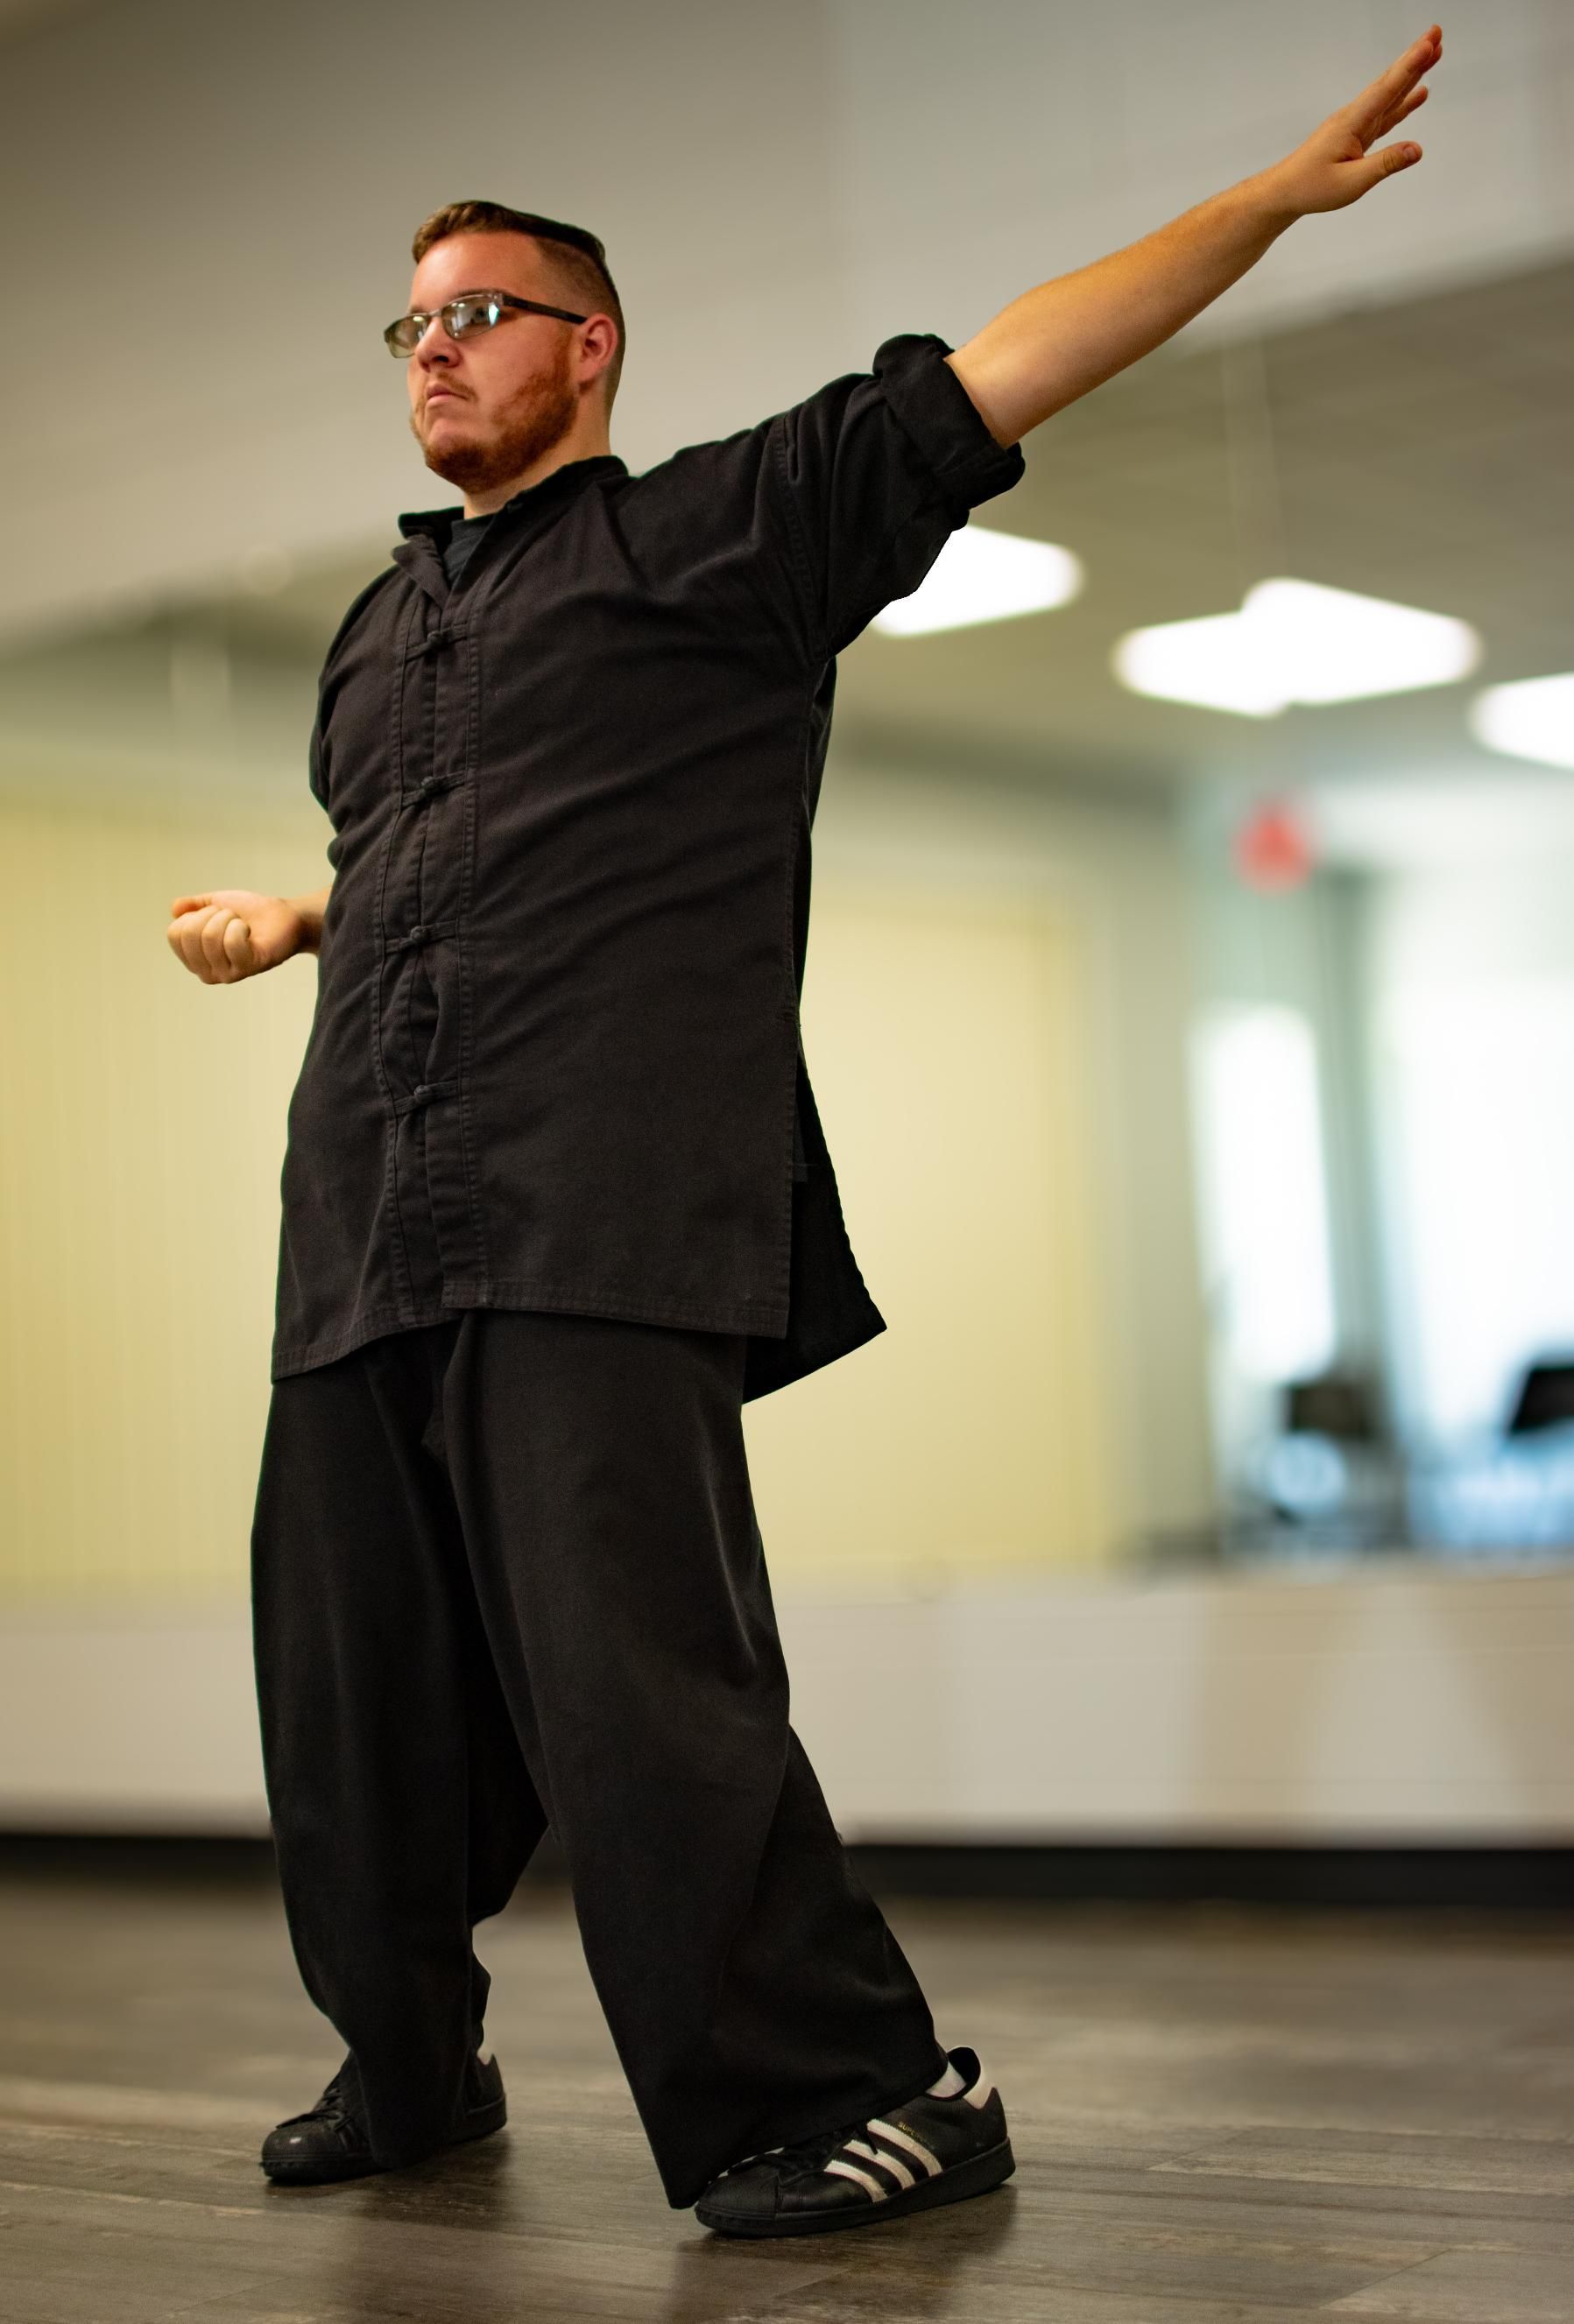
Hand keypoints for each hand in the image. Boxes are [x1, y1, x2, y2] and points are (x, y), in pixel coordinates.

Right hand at [165, 889, 308, 983]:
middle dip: (212, 914)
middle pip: (191, 934)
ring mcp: (227, 974)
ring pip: (210, 936)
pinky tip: (250, 932)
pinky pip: (232, 942)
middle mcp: (207, 973)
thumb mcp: (214, 903)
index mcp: (194, 959)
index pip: (174, 934)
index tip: (213, 915)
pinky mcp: (248, 968)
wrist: (283, 915)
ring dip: (228, 919)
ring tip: (242, 924)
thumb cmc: (250, 912)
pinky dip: (240, 927)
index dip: (194, 914)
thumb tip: (174, 909)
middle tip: (230, 918)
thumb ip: (192, 906)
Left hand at [1265, 24, 1440, 216]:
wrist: (1285, 191)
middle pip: (1390, 82)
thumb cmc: (1311, 187)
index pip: (1386, 90)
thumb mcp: (1351, 183)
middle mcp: (1355, 117)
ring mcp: (1356, 124)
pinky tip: (1418, 93)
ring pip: (1390, 94)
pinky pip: (1386, 112)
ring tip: (1434, 53)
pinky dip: (1403, 100)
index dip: (1410, 67)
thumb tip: (1416, 150)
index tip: (1429, 44)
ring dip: (1412, 73)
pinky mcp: (1357, 134)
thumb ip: (1385, 164)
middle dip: (1415, 57)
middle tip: (1437, 33)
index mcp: (1352, 123)